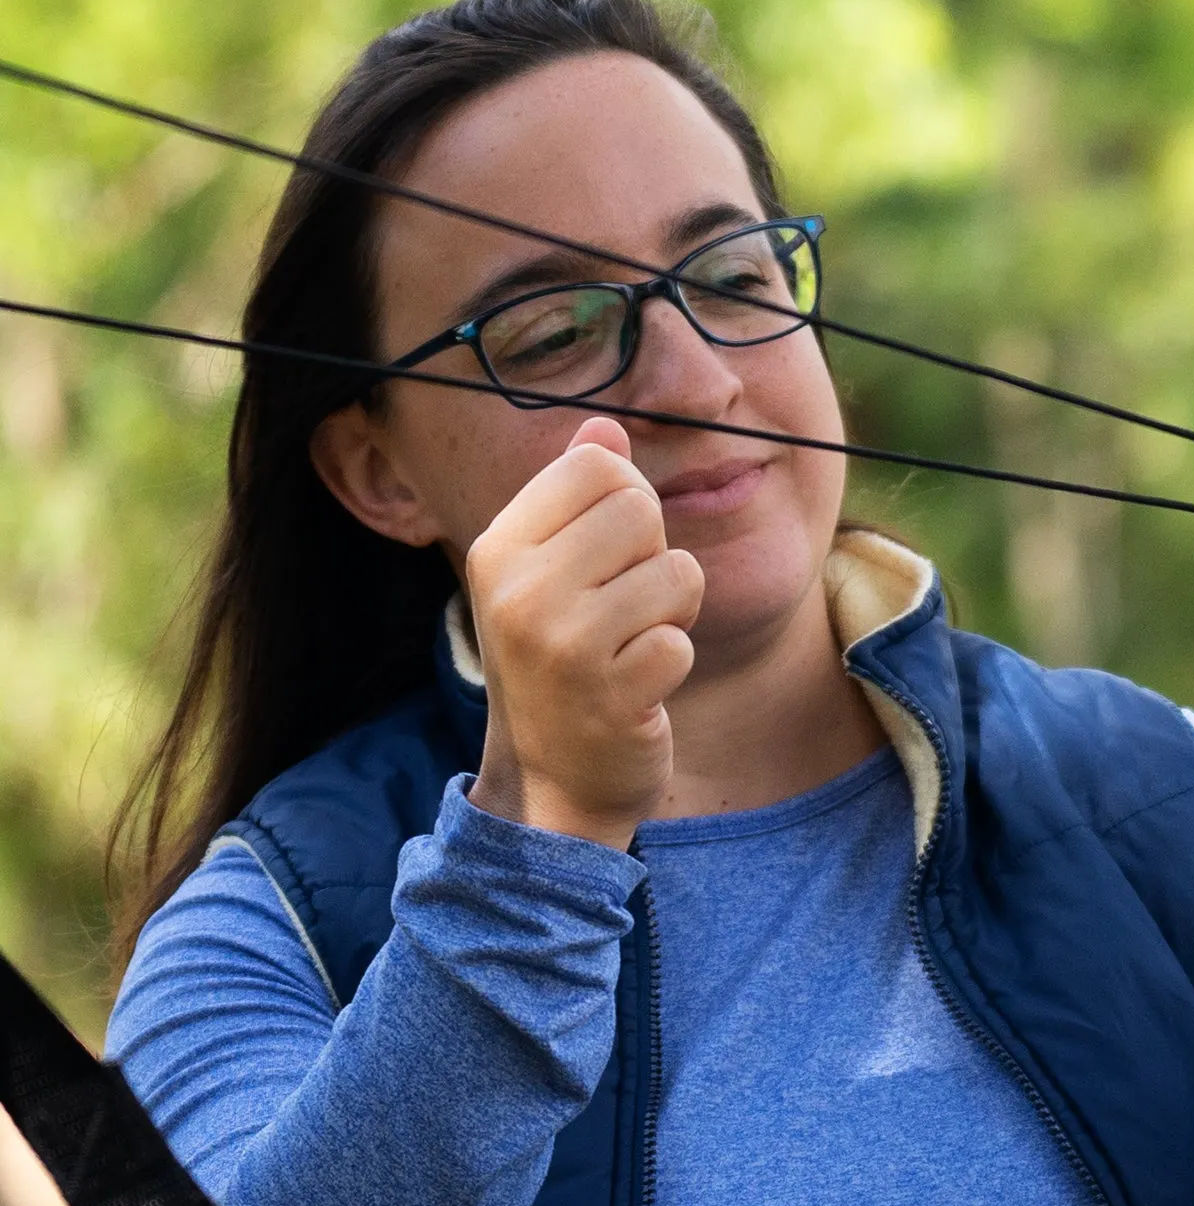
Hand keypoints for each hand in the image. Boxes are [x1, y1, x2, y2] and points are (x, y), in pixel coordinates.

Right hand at [465, 420, 706, 845]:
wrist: (551, 778)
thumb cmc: (558, 662)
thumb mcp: (549, 575)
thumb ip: (577, 499)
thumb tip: (606, 427)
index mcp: (498, 548)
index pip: (596, 466)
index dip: (626, 503)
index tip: (607, 555)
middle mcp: (518, 591)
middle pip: (641, 510)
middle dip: (653, 558)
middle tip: (621, 611)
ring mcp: (561, 645)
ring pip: (677, 573)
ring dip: (671, 615)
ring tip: (628, 649)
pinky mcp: (609, 696)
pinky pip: (682, 642)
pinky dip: (671, 665)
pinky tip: (635, 689)